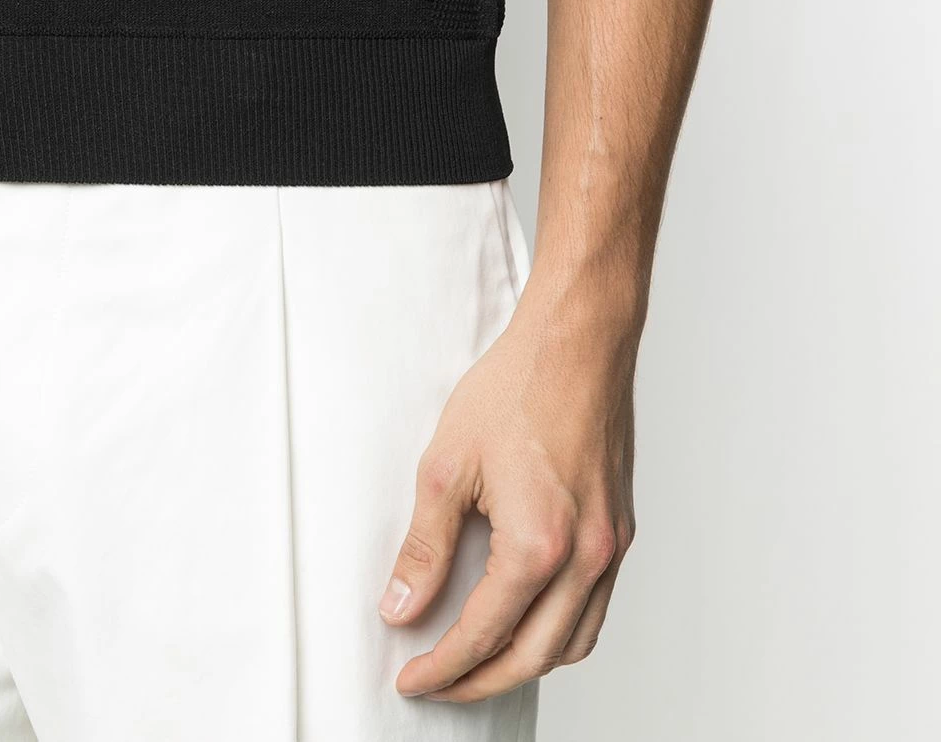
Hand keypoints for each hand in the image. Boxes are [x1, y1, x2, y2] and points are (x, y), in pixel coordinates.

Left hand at [378, 282, 636, 702]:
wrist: (578, 340)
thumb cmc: (518, 387)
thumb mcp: (448, 465)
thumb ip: (424, 547)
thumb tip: (401, 607)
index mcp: (539, 545)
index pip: (484, 636)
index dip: (442, 668)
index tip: (412, 680)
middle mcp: (586, 555)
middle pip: (533, 657)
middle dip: (480, 682)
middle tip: (439, 683)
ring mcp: (611, 543)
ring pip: (575, 641)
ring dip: (526, 661)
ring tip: (480, 658)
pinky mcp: (621, 526)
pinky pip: (596, 605)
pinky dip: (561, 629)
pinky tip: (529, 613)